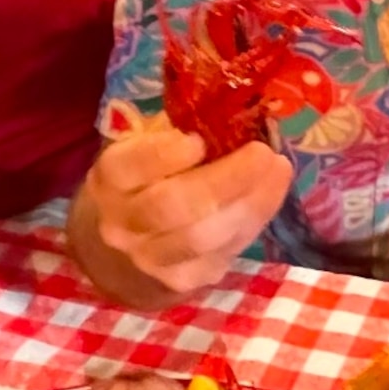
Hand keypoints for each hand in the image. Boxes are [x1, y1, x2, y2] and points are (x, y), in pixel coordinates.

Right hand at [73, 118, 291, 304]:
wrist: (117, 255)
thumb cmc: (139, 186)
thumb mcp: (140, 151)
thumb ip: (173, 132)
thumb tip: (232, 108)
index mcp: (110, 180)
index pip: (131, 168)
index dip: (165, 155)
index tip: (199, 140)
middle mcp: (123, 224)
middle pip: (173, 206)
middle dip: (226, 178)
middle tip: (264, 152)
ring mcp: (151, 259)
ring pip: (203, 237)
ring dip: (250, 203)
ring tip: (279, 170)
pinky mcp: (182, 281)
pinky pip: (223, 253)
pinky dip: (252, 223)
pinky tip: (269, 196)